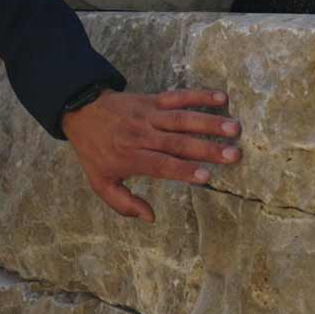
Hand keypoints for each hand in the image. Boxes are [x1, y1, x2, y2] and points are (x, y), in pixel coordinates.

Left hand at [61, 89, 239, 222]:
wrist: (80, 111)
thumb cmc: (95, 151)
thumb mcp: (100, 182)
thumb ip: (123, 203)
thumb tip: (150, 217)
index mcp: (130, 156)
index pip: (160, 164)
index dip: (183, 170)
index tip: (207, 176)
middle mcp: (141, 135)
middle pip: (177, 142)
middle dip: (206, 148)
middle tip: (233, 154)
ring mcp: (148, 115)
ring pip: (181, 119)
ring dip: (209, 122)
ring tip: (234, 127)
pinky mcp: (152, 99)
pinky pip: (177, 96)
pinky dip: (199, 95)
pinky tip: (221, 96)